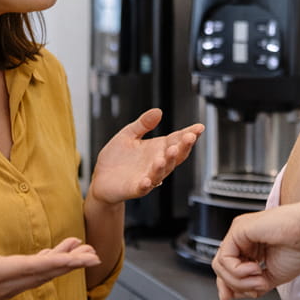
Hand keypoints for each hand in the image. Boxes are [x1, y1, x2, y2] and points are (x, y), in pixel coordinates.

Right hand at [0, 221, 99, 299]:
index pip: (34, 267)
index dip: (61, 262)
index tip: (82, 259)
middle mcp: (4, 285)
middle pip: (45, 274)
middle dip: (72, 265)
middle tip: (96, 255)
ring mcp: (4, 288)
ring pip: (40, 276)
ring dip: (63, 264)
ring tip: (84, 250)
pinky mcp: (3, 286)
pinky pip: (32, 277)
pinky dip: (49, 265)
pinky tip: (58, 255)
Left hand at [88, 108, 203, 205]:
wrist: (100, 179)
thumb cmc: (116, 159)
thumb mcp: (128, 135)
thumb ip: (143, 124)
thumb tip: (158, 111)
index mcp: (157, 148)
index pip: (177, 140)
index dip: (189, 134)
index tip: (199, 127)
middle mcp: (156, 163)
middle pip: (176, 156)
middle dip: (184, 147)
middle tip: (189, 137)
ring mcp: (148, 176)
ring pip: (162, 171)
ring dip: (168, 162)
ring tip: (170, 151)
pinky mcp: (135, 188)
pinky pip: (144, 187)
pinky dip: (147, 184)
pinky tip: (148, 179)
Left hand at [211, 199, 299, 299]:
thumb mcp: (270, 278)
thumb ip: (248, 286)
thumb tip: (225, 297)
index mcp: (250, 247)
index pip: (228, 270)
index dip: (233, 287)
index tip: (250, 294)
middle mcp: (242, 239)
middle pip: (221, 268)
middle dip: (236, 285)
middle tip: (259, 287)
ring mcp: (239, 233)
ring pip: (220, 265)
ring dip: (239, 280)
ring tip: (259, 278)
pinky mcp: (238, 229)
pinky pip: (225, 258)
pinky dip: (238, 271)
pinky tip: (256, 269)